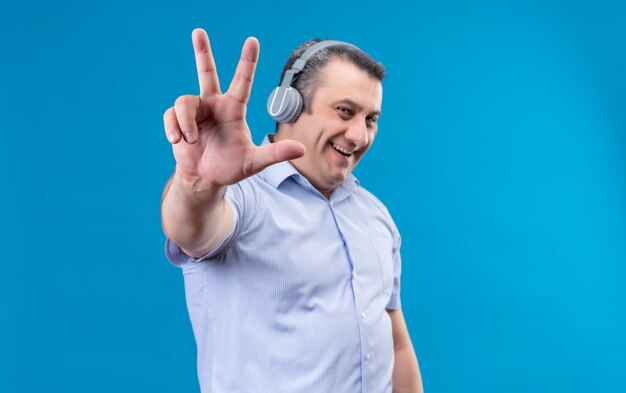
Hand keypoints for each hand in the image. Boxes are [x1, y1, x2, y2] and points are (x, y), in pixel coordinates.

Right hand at [163, 29, 304, 187]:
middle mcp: (214, 104)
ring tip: (192, 141)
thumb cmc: (231, 167)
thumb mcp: (254, 162)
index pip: (242, 81)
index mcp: (233, 109)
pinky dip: (174, 128)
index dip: (247, 61)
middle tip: (199, 31)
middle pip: (207, 73)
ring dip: (186, 123)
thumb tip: (302, 149)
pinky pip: (171, 116)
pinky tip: (178, 141)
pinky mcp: (177, 121)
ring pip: (185, 102)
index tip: (252, 40)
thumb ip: (275, 153)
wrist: (205, 179)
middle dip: (202, 52)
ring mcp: (195, 112)